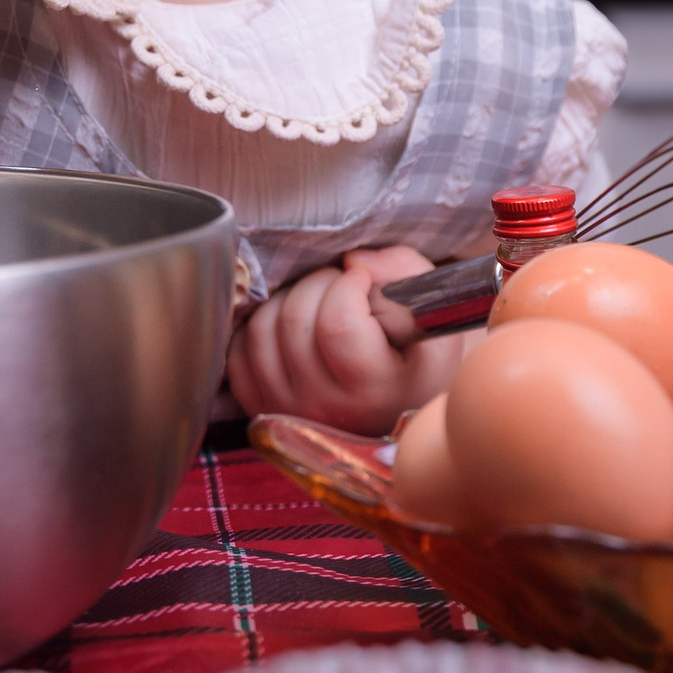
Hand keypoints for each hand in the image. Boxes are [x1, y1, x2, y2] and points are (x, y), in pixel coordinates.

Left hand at [226, 246, 479, 434]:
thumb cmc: (419, 351)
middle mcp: (327, 409)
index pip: (337, 324)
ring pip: (262, 331)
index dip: (347, 285)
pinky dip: (261, 324)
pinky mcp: (262, 408)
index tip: (364, 280)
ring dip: (288, 299)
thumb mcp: (432, 310)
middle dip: (318, 283)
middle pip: (294, 322)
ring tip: (320, 301)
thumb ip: (404, 271)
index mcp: (377, 390)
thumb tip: (353, 261)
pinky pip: (240, 352)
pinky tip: (294, 323)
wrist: (405, 401)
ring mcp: (289, 412)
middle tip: (343, 285)